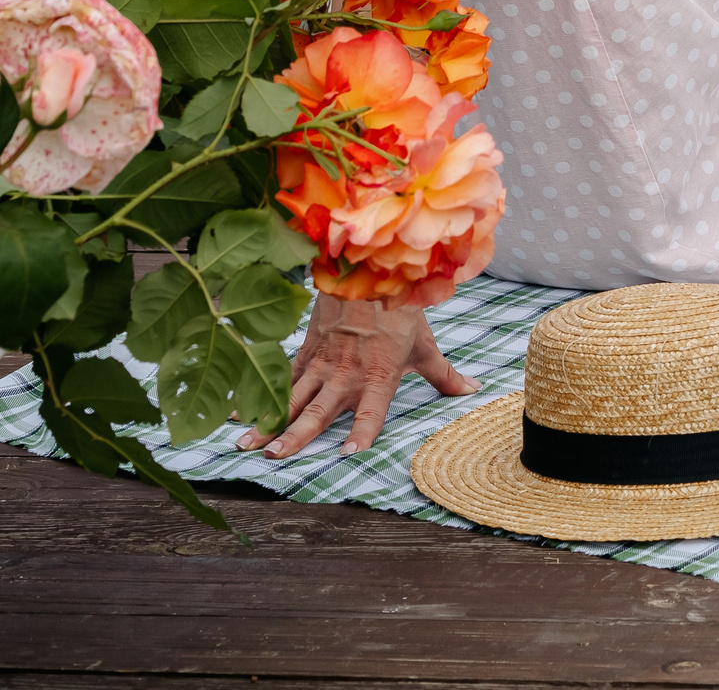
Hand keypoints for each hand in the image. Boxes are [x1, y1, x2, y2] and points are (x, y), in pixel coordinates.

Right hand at [239, 293, 477, 457]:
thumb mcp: (425, 344)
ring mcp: (322, 363)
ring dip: (268, 421)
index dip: (362, 432)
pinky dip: (259, 394)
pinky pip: (280, 377)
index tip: (347, 454)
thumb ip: (444, 374)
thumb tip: (473, 390)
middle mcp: (346, 374)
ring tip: (246, 445)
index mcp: (379, 375)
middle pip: (318, 410)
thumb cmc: (401, 310)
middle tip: (274, 457)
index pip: (372, 411)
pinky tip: (237, 412)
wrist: (371, 269)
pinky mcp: (306, 351)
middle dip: (295, 435)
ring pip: (291, 397)